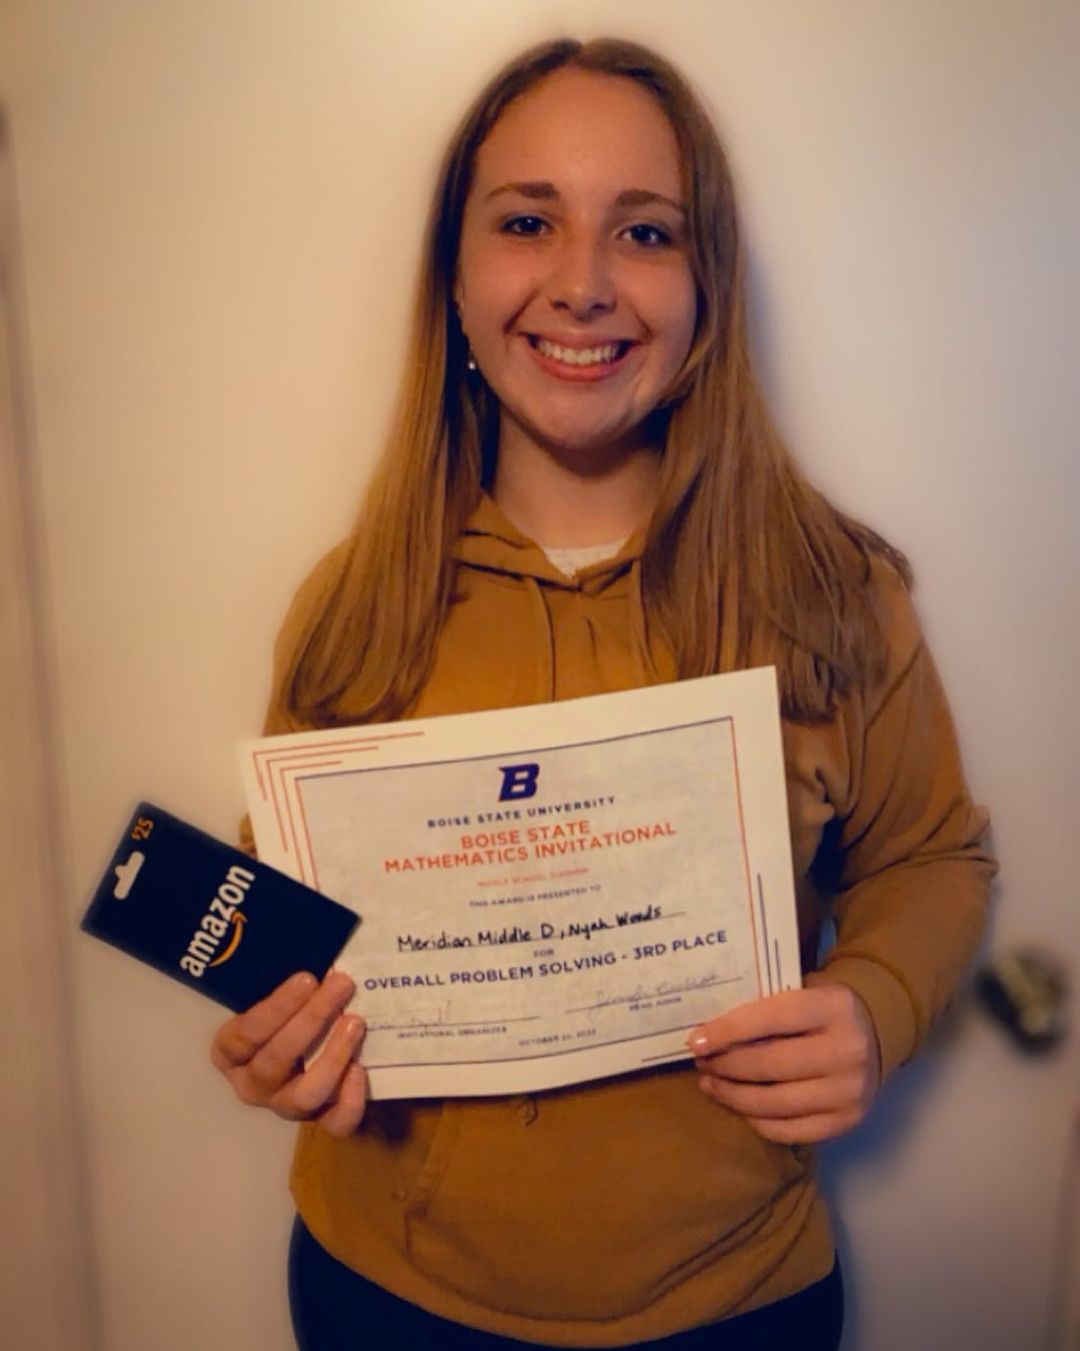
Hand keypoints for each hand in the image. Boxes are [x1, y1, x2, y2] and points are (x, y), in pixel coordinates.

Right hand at [211, 970, 367, 1137]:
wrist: (303, 1041)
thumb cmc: (285, 1009)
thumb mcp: (275, 995)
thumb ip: (286, 980)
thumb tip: (313, 936)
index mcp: (231, 1052)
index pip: (246, 1034)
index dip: (277, 1007)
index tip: (307, 977)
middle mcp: (252, 1085)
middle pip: (276, 1060)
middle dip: (312, 1019)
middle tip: (341, 985)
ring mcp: (285, 1105)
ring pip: (305, 1095)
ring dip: (332, 1056)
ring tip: (355, 1022)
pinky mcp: (320, 1120)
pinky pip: (334, 1123)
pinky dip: (350, 1101)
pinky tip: (361, 1070)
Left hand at [688, 983, 880, 1143]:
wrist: (874, 1035)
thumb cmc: (821, 1010)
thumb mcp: (802, 992)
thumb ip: (764, 1006)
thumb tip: (707, 1032)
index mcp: (834, 1007)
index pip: (771, 1018)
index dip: (728, 1031)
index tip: (695, 1041)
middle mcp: (847, 1050)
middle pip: (770, 1065)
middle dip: (726, 1065)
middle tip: (701, 1062)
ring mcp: (849, 1091)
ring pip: (775, 1102)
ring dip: (733, 1096)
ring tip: (710, 1084)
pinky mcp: (846, 1121)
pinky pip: (789, 1130)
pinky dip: (756, 1120)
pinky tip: (739, 1106)